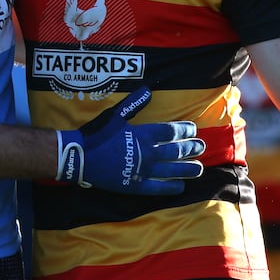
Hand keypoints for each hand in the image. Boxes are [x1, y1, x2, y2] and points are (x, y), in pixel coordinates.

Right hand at [55, 86, 203, 194]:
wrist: (79, 156)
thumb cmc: (97, 133)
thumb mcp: (115, 114)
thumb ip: (133, 103)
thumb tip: (148, 90)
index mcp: (143, 135)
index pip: (171, 132)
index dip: (184, 130)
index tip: (193, 129)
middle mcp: (146, 153)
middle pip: (175, 151)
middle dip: (190, 148)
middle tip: (201, 147)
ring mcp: (141, 171)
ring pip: (170, 170)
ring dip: (186, 169)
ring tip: (198, 168)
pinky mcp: (134, 186)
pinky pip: (157, 188)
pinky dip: (170, 188)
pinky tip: (180, 187)